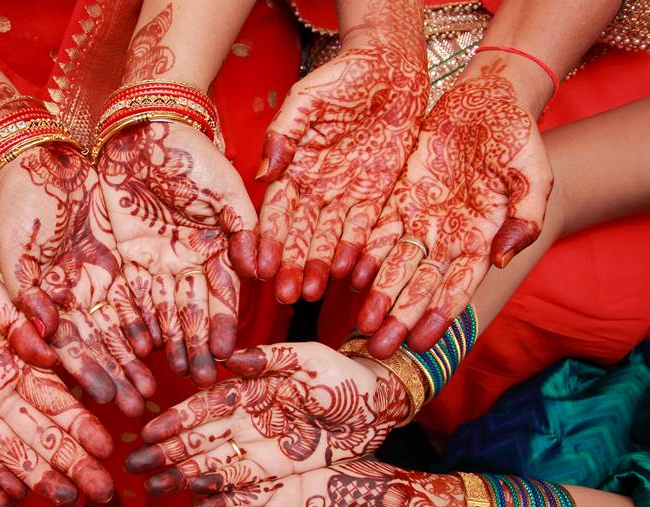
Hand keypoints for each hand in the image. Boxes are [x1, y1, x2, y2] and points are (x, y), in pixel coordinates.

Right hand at [0, 144, 154, 417]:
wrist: (38, 162)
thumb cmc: (16, 207)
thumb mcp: (14, 249)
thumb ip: (26, 295)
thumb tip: (41, 337)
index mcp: (45, 304)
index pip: (69, 348)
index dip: (87, 373)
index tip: (105, 399)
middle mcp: (76, 301)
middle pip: (102, 347)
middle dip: (119, 378)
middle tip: (139, 409)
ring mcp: (100, 284)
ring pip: (125, 329)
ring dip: (139, 360)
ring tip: (158, 388)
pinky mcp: (122, 263)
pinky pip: (142, 297)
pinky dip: (153, 321)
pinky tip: (166, 346)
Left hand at [0, 252, 114, 506]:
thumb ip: (15, 320)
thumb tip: (48, 354)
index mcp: (12, 361)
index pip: (54, 399)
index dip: (80, 424)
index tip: (106, 447)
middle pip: (40, 434)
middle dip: (72, 462)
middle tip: (102, 491)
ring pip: (9, 452)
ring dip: (38, 477)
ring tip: (68, 500)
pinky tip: (11, 498)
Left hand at [96, 121, 256, 385]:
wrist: (144, 129)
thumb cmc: (192, 155)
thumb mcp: (227, 190)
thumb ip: (246, 230)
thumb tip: (263, 270)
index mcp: (213, 251)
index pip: (221, 297)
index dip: (222, 326)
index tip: (225, 355)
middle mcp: (184, 265)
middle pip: (189, 315)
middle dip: (194, 349)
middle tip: (198, 380)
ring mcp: (152, 264)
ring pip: (158, 315)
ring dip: (164, 346)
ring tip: (165, 378)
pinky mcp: (121, 260)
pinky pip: (124, 300)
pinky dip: (128, 325)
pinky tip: (134, 350)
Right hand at [126, 343, 407, 494]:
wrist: (380, 407)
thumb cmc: (347, 378)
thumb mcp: (315, 361)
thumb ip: (274, 357)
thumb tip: (230, 359)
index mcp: (253, 389)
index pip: (208, 405)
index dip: (179, 419)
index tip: (152, 432)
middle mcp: (249, 420)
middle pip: (201, 438)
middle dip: (167, 451)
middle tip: (136, 467)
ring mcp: (259, 447)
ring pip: (212, 462)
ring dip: (181, 474)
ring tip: (153, 487)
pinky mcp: (275, 472)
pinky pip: (238, 483)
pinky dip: (213, 492)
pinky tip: (189, 502)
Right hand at [255, 11, 426, 302]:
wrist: (390, 67)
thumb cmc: (341, 77)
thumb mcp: (304, 100)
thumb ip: (282, 134)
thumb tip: (263, 173)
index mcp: (293, 169)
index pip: (276, 212)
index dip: (268, 240)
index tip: (260, 267)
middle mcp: (317, 188)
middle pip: (301, 234)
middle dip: (292, 265)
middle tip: (285, 295)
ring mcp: (347, 194)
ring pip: (331, 237)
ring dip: (320, 265)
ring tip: (313, 292)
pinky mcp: (378, 194)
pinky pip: (367, 227)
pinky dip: (357, 250)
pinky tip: (349, 273)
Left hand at [354, 60, 552, 356]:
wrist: (486, 97)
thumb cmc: (517, 135)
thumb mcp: (533, 172)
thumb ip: (527, 214)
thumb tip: (504, 256)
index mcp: (481, 236)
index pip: (457, 285)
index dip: (439, 314)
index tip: (420, 342)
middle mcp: (446, 235)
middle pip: (419, 284)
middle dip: (400, 317)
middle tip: (379, 347)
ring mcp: (419, 217)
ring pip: (394, 264)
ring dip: (378, 295)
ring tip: (360, 323)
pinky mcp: (396, 196)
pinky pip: (376, 230)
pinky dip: (364, 254)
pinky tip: (348, 276)